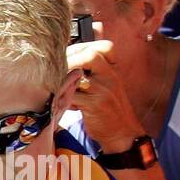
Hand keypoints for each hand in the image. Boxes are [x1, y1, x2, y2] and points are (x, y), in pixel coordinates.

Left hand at [66, 38, 147, 152]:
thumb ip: (90, 74)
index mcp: (112, 70)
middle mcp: (110, 77)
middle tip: (57, 72)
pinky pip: (73, 96)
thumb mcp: (104, 87)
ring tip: (57, 88)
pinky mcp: (95, 105)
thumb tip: (65, 63)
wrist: (122, 132)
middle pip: (90, 56)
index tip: (66, 57)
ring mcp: (104, 90)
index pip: (102, 48)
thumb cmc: (108, 109)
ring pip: (77, 75)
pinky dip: (63, 98)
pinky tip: (63, 103)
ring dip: (62, 80)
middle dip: (69, 60)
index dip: (80, 49)